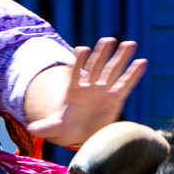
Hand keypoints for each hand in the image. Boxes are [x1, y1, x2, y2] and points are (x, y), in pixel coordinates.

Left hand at [25, 38, 146, 148]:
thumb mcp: (55, 128)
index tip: (82, 49)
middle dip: (102, 54)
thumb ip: (45, 127)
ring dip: (120, 58)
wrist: (79, 133)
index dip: (78, 61)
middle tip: (108, 40)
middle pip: (96, 67)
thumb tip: (32, 129)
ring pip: (112, 71)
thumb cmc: (66, 128)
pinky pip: (125, 84)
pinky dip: (133, 74)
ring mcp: (103, 91)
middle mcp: (89, 87)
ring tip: (129, 44)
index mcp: (73, 91)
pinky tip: (141, 62)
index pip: (75, 73)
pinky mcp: (115, 98)